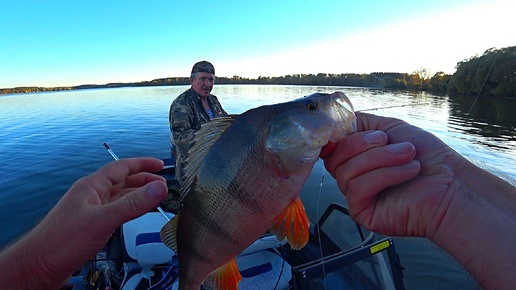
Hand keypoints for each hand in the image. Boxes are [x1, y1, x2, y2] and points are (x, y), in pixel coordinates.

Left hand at [1, 157, 167, 288]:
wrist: (39, 266)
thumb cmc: (62, 242)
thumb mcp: (103, 220)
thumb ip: (132, 204)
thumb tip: (158, 188)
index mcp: (91, 186)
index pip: (121, 167)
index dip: (142, 164)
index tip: (159, 164)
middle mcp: (91, 195)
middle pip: (122, 181)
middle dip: (143, 180)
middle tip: (162, 185)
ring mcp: (90, 210)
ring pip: (119, 196)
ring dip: (137, 195)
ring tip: (155, 197)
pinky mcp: (90, 224)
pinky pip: (115, 210)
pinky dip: (129, 209)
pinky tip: (135, 213)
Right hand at [322, 112, 457, 237]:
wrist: (452, 183)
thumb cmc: (427, 156)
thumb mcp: (391, 128)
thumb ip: (361, 123)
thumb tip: (336, 121)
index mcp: (356, 157)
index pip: (332, 146)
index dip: (340, 136)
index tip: (359, 129)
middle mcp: (352, 177)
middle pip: (335, 157)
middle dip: (363, 145)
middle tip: (390, 141)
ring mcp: (355, 195)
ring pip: (346, 172)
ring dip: (381, 159)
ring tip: (408, 156)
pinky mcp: (361, 212)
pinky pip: (358, 188)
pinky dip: (385, 176)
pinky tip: (408, 172)